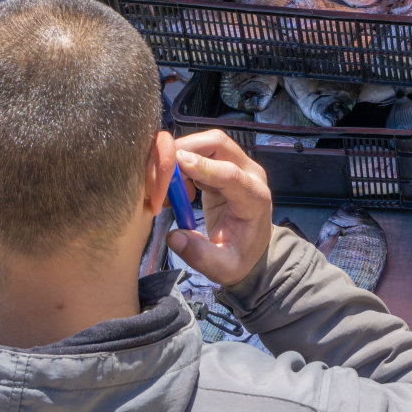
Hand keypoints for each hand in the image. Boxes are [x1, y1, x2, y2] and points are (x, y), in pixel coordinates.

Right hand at [165, 130, 274, 286]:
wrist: (252, 250)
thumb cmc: (240, 257)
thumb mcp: (223, 267)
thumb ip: (201, 255)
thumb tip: (174, 237)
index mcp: (255, 198)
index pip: (231, 174)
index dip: (203, 167)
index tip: (177, 162)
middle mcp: (249, 174)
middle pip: (217, 144)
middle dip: (184, 150)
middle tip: (157, 176)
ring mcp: (237, 166)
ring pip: (205, 144)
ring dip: (178, 157)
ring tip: (164, 191)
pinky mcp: (222, 165)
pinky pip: (198, 153)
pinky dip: (179, 164)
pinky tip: (174, 191)